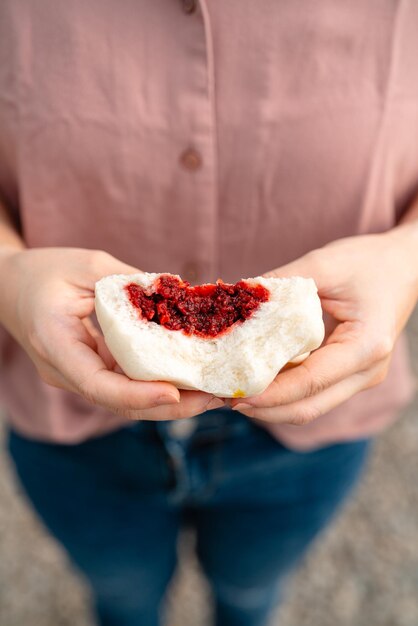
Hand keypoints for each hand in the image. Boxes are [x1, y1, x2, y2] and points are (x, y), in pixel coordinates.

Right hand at [0, 248, 221, 420]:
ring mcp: (78, 375)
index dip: (137, 395)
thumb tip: (180, 295)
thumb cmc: (45, 271)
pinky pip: (127, 385)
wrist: (11, 286)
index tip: (174, 394)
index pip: (97, 384)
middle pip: (119, 402)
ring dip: (172, 402)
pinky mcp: (92, 370)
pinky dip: (160, 386)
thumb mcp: (88, 265)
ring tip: (217, 395)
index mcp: (56, 343)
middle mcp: (66, 371)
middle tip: (217, 399)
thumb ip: (130, 282)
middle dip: (170, 407)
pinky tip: (194, 381)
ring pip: (127, 400)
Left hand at [230, 230, 417, 424]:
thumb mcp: (323, 264)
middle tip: (222, 398)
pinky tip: (255, 379)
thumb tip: (234, 299)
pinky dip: (283, 392)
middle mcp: (367, 371)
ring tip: (231, 392)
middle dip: (263, 408)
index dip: (268, 393)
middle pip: (308, 407)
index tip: (232, 393)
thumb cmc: (369, 261)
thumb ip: (279, 283)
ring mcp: (361, 377)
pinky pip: (313, 392)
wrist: (405, 266)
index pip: (310, 381)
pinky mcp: (350, 374)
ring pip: (309, 406)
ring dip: (270, 404)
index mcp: (366, 346)